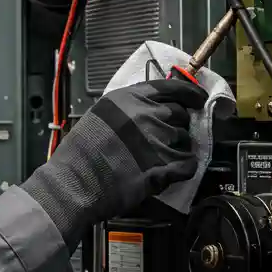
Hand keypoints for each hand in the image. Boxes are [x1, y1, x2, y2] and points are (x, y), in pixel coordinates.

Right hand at [21, 78, 208, 246]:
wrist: (74, 183)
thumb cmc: (78, 154)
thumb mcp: (100, 115)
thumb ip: (126, 109)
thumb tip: (146, 111)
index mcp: (130, 99)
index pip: (172, 87)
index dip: (190, 93)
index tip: (198, 98)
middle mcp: (147, 115)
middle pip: (181, 115)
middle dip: (179, 125)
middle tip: (170, 135)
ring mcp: (157, 141)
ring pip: (186, 140)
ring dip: (180, 147)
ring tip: (165, 156)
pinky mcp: (163, 168)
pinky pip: (188, 164)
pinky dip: (185, 168)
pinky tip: (176, 171)